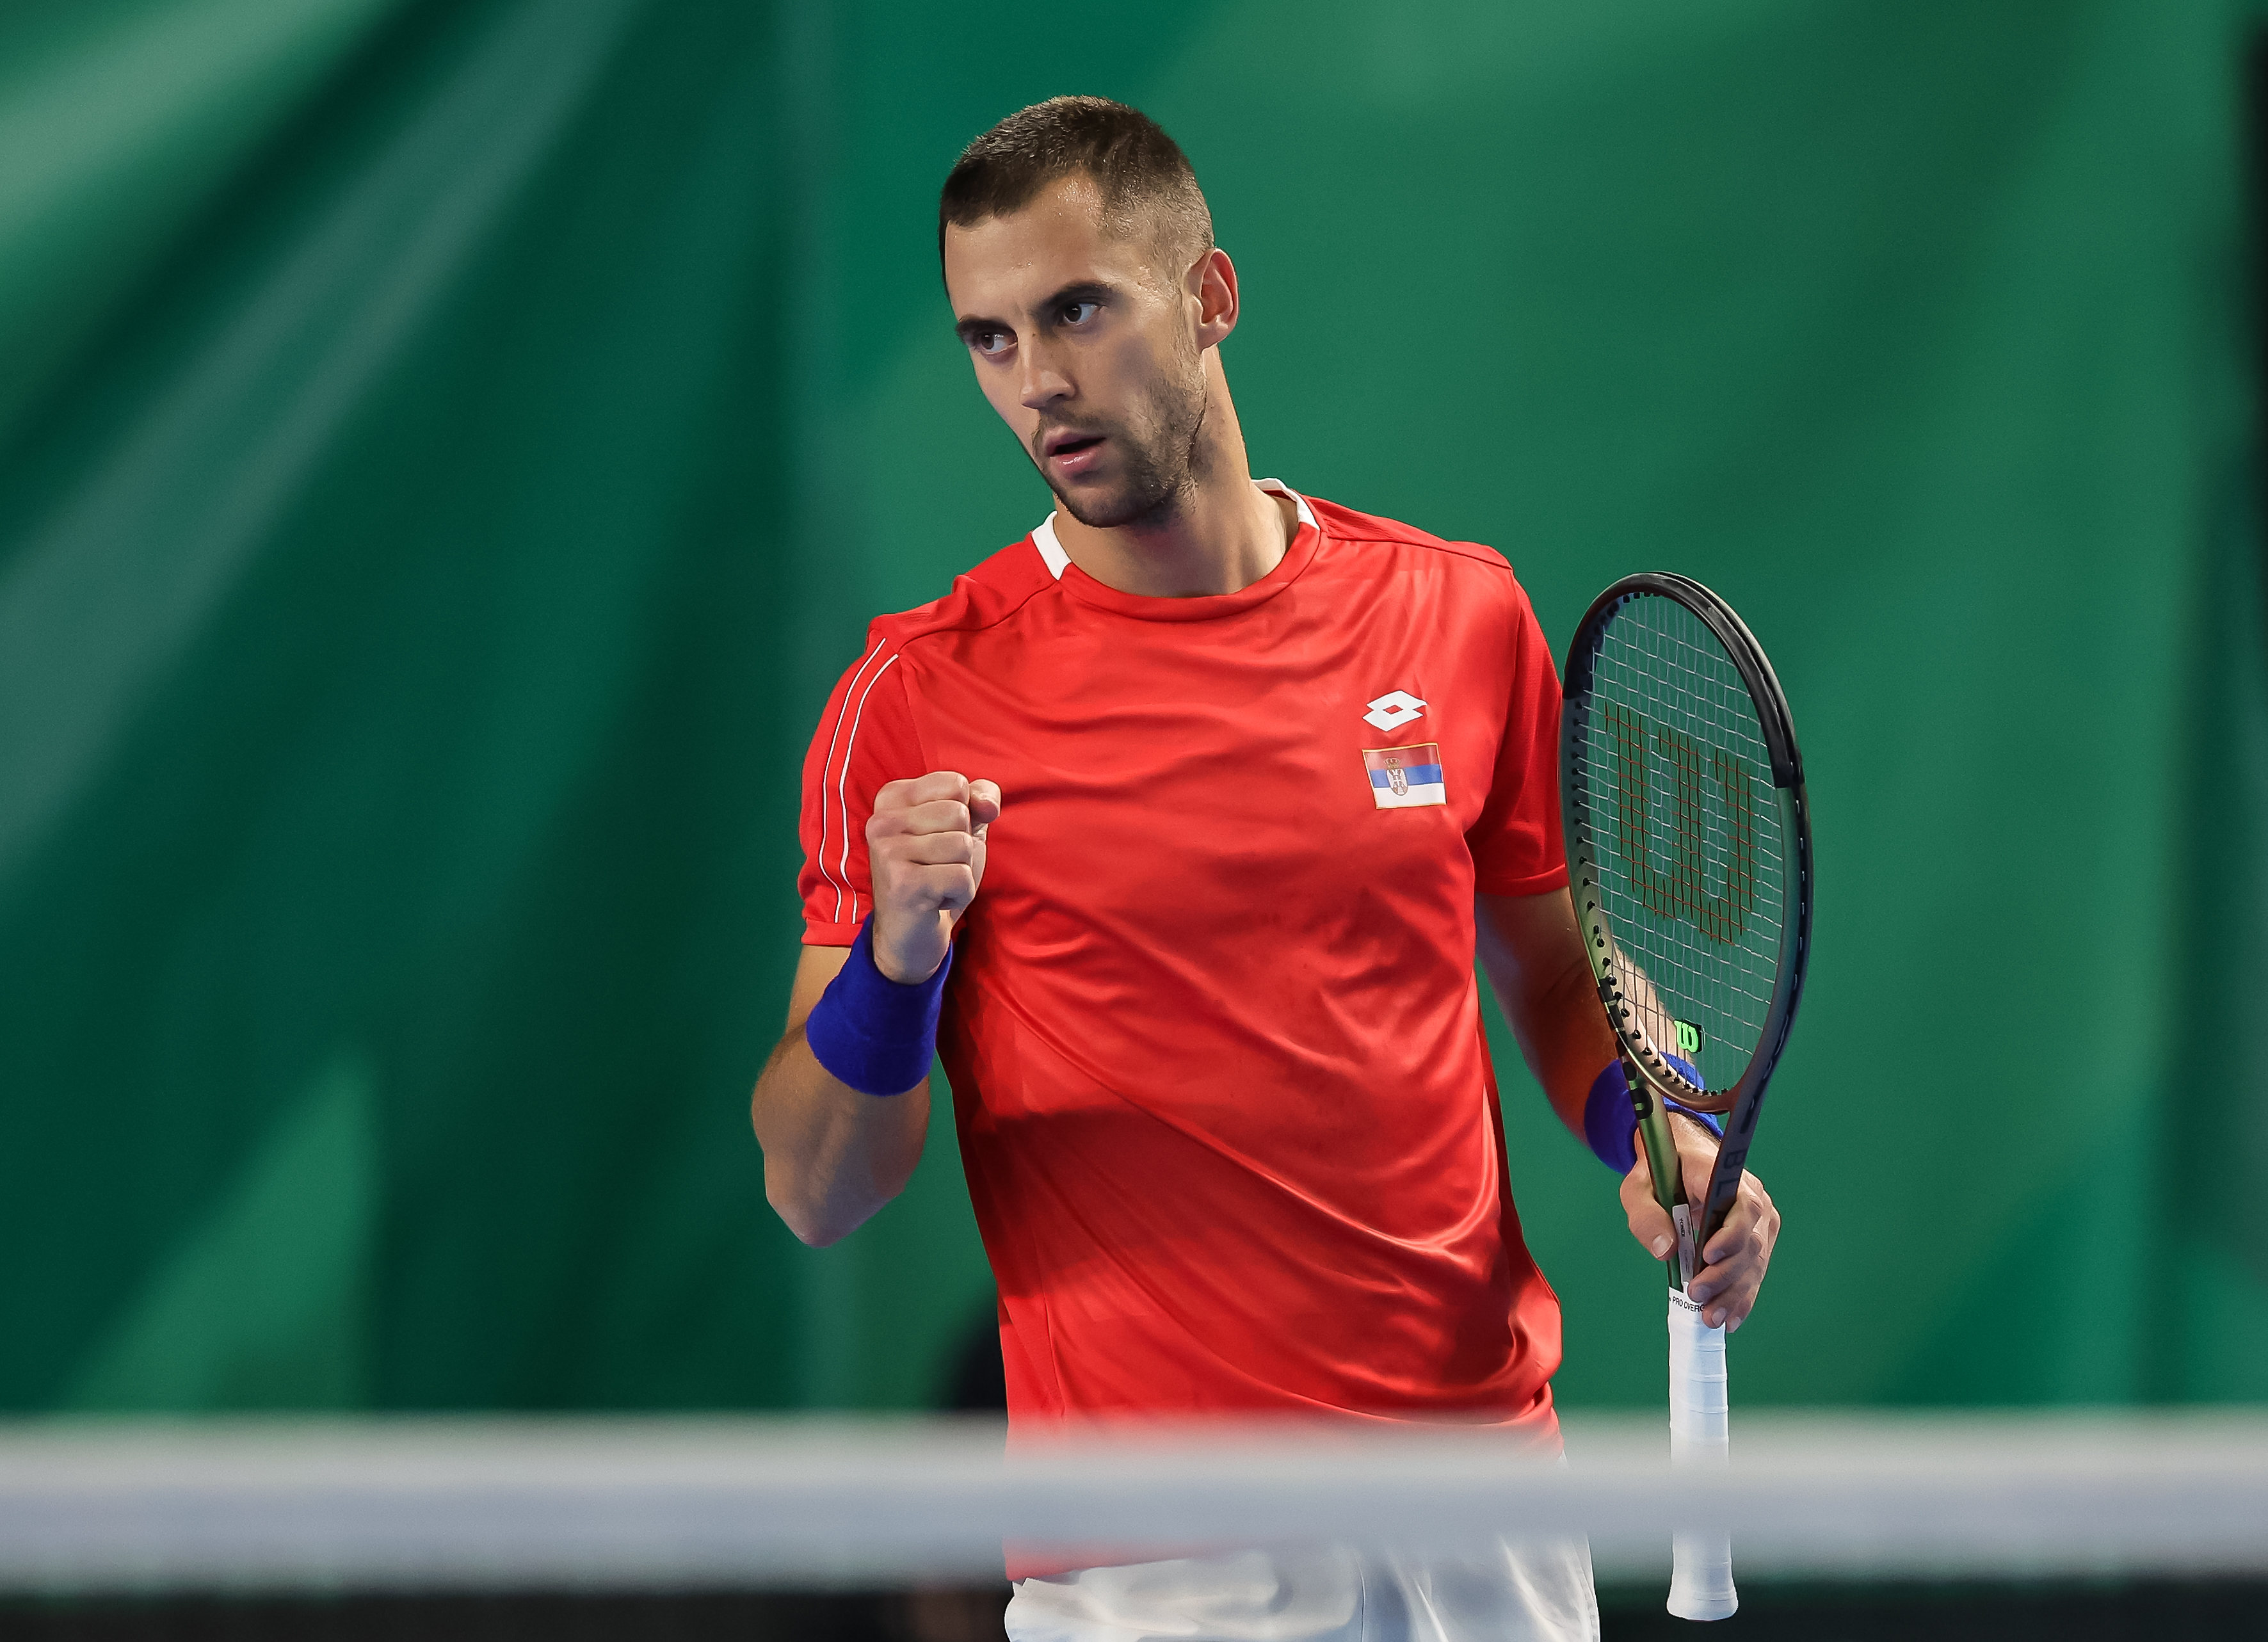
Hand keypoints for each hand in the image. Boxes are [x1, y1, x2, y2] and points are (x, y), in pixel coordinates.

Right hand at [866, 771, 1001, 983]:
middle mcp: (882, 821)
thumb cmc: (936, 872)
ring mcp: (888, 852)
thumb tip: (989, 805)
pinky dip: (961, 892)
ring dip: (962, 870)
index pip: (954, 783)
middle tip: (938, 864)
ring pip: (962, 845)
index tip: (940, 837)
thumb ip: (978, 799)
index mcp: (892, 798)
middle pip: (959, 813)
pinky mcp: (903, 885)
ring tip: (937, 881)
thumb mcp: (961, 826)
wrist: (911, 932)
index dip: (965, 813)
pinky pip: (961, 877)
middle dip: (963, 845)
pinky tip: (937, 900)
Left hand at [1620, 1115, 1779, 1331]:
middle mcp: (1751, 1194)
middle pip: (1749, 1240)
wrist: (1681, 1160)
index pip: (1741, 1205)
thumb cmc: (1660, 1172)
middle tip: (1698, 1296)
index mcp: (1722, 1174)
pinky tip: (1729, 1317)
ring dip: (1734, 1293)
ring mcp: (1759, 1218)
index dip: (1731, 1233)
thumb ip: (1647, 1216)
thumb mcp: (1638, 1188)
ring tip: (1711, 1317)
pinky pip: (1754, 1269)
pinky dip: (1742, 1295)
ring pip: (1755, 1261)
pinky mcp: (1760, 1236)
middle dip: (1725, 1275)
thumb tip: (1664, 1251)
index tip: (1708, 1256)